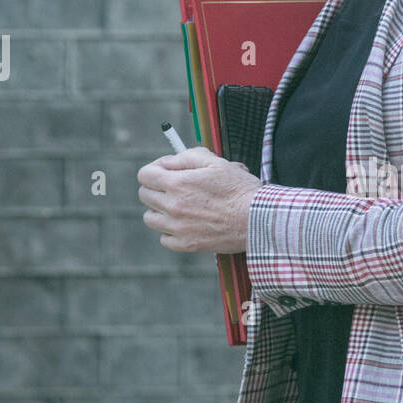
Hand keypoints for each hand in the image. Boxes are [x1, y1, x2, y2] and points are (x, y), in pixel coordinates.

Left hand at [137, 145, 262, 253]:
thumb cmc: (240, 190)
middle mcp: (173, 206)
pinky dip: (170, 231)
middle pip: (144, 195)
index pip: (145, 175)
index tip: (166, 171)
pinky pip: (164, 238)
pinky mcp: (187, 245)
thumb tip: (168, 161)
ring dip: (160, 210)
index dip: (154, 169)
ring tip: (179, 207)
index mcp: (178, 183)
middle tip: (173, 187)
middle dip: (156, 188)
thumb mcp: (216, 162)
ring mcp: (178, 228)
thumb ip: (187, 157)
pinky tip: (186, 224)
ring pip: (150, 218)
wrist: (257, 219)